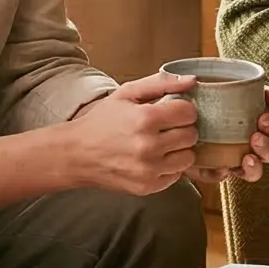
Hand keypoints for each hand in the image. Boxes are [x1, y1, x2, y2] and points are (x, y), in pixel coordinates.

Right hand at [63, 72, 199, 193]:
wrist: (76, 154)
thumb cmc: (102, 121)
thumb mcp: (127, 93)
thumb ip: (161, 83)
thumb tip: (192, 80)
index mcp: (145, 119)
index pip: (189, 113)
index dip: (182, 109)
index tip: (172, 111)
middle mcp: (149, 146)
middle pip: (191, 135)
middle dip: (182, 128)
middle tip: (166, 127)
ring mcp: (149, 170)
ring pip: (188, 157)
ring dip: (179, 149)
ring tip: (161, 144)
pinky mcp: (147, 187)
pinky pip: (176, 175)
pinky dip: (169, 167)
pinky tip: (153, 159)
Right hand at [186, 87, 268, 185]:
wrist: (173, 114)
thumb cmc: (184, 142)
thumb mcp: (190, 161)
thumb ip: (205, 172)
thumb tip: (225, 171)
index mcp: (237, 160)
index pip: (253, 171)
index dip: (254, 169)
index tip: (247, 159)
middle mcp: (250, 143)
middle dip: (266, 147)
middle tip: (255, 138)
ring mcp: (253, 121)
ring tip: (262, 120)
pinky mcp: (252, 99)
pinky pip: (268, 99)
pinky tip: (268, 96)